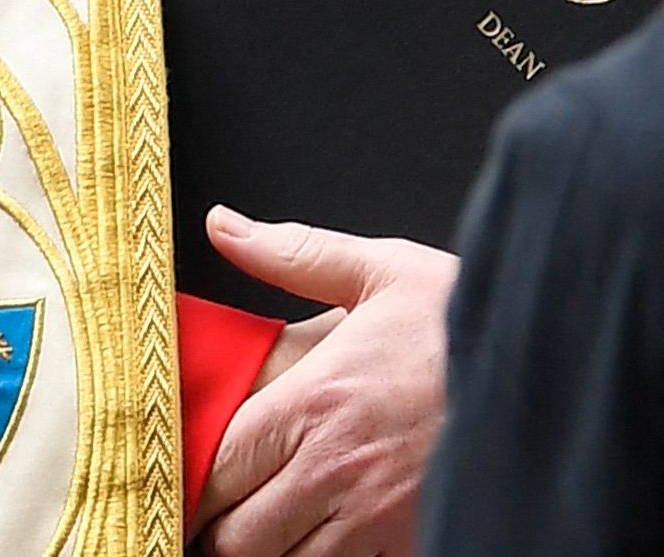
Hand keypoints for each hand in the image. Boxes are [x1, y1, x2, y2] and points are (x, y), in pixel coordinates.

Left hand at [193, 207, 454, 556]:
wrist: (563, 370)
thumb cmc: (476, 327)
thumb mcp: (384, 273)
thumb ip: (293, 255)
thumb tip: (224, 226)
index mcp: (314, 404)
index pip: (217, 464)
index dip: (193, 477)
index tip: (187, 474)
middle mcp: (336, 470)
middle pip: (240, 533)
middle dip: (221, 527)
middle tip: (221, 512)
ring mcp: (379, 518)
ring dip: (269, 552)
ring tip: (267, 531)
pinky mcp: (419, 542)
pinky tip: (324, 542)